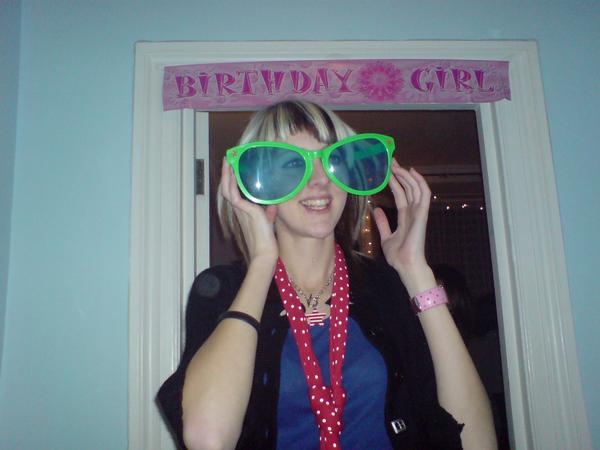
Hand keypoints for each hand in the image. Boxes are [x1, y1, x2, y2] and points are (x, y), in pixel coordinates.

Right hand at [220, 158, 278, 263]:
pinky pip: (234, 193)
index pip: (234, 193)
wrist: (265, 253)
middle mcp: (239, 210)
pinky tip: (235, 172)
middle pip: (227, 188)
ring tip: (228, 161)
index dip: (231, 180)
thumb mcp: (268, 222)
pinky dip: (232, 182)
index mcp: (243, 212)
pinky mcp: (245, 211)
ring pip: (227, 189)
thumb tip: (273, 205)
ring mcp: (240, 211)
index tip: (233, 168)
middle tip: (228, 160)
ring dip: (227, 174)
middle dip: (226, 173)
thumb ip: (269, 212)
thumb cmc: (266, 242)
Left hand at [372, 160, 434, 293]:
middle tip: (391, 161)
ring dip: (406, 175)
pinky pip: (424, 194)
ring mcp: (419, 212)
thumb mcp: (386, 236)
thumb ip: (383, 223)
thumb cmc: (399, 255)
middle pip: (408, 188)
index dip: (395, 182)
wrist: (406, 265)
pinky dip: (419, 182)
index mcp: (406, 216)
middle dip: (400, 174)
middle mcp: (414, 212)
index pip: (401, 194)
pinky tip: (411, 172)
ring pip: (415, 188)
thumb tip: (376, 210)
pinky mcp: (423, 214)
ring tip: (396, 164)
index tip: (388, 170)